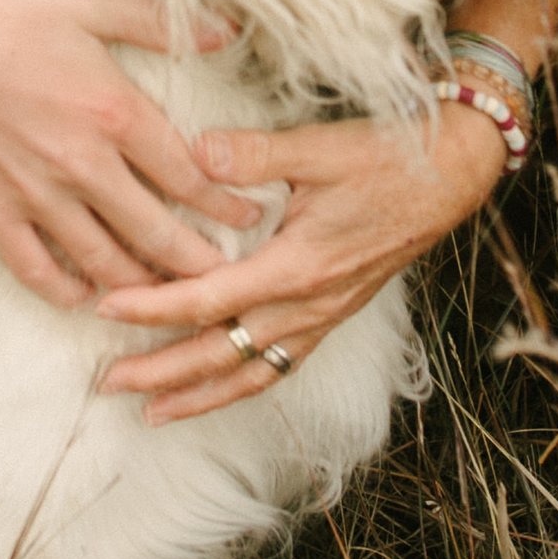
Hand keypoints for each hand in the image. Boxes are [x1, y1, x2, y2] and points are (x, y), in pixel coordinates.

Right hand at [0, 0, 257, 304]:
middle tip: (233, 281)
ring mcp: (33, 195)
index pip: (189, 175)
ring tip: (173, 298)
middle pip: (157, 234)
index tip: (254, 218)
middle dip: (202, 264)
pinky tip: (88, 296)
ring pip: (104, 262)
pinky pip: (36, 268)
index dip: (228, 204)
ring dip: (145, 286)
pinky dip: (67, 290)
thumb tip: (226, 32)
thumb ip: (159, 22)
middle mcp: (81, 166)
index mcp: (113, 113)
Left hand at [92, 100, 507, 421]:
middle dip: (161, 372)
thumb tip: (196, 152)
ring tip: (150, 411)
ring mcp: (322, 317)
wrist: (451, 177)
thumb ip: (254, 154)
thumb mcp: (318, 147)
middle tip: (107, 382)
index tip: (106, 307)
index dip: (153, 307)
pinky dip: (240, 386)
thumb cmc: (388, 158)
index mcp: (297, 266)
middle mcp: (308, 305)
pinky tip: (215, 391)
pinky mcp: (332, 315)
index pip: (209, 299)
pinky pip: (279, 366)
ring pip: (251, 375)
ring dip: (198, 395)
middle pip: (220, 353)